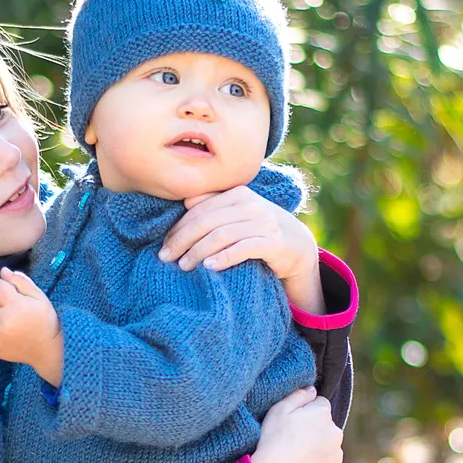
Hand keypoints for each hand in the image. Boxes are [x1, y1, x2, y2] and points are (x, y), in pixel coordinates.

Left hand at [0, 267, 63, 385]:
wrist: (46, 351)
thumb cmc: (45, 321)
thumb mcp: (39, 297)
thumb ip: (20, 281)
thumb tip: (3, 271)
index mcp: (15, 306)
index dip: (5, 287)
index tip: (15, 295)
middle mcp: (1, 321)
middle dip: (0, 301)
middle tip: (16, 310)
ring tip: (10, 320)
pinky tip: (6, 330)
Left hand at [160, 188, 323, 314]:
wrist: (297, 246)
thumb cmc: (259, 230)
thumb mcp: (237, 214)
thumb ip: (214, 206)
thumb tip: (185, 200)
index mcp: (237, 194)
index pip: (199, 210)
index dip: (178, 228)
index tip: (164, 246)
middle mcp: (250, 205)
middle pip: (206, 222)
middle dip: (182, 241)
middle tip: (166, 258)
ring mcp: (263, 223)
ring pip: (221, 235)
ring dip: (198, 252)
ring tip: (184, 266)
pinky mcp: (272, 243)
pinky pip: (243, 249)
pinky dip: (223, 258)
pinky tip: (209, 267)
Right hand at [250, 387, 343, 462]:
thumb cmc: (273, 442)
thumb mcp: (278, 410)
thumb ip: (298, 395)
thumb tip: (312, 390)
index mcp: (323, 413)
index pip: (320, 405)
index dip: (305, 412)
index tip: (293, 423)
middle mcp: (336, 432)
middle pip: (326, 427)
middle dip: (314, 431)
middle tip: (293, 442)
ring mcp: (337, 455)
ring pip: (328, 447)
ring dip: (318, 449)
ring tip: (297, 458)